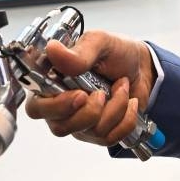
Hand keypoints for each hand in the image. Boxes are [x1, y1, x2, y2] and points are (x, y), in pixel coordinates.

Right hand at [24, 30, 155, 146]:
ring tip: (121, 87)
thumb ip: (78, 52)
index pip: (36, 107)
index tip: (80, 95)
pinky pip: (110, 138)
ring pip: (90, 132)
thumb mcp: (100, 42)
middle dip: (89, 112)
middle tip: (102, 92)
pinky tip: (129, 101)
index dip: (56, 107)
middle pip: (60, 128)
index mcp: (53, 82)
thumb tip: (52, 50)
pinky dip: (126, 118)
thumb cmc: (117, 53)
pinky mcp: (99, 132)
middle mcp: (62, 106)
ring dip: (115, 108)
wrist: (143, 67)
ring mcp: (80, 122)